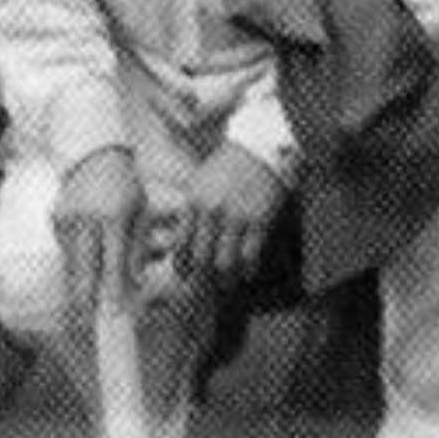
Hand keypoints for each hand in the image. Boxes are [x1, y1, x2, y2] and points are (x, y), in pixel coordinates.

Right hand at [51, 146, 147, 319]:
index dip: (113, 294)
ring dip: (82, 284)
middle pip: (84, 272)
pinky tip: (87, 262)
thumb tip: (131, 287)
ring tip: (90, 300)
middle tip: (92, 324)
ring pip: (73, 266)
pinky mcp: (56, 220)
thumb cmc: (125, 187)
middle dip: (87, 301)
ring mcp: (67, 219)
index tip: (115, 316)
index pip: (112, 265)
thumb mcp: (139, 214)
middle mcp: (86, 219)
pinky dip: (78, 264)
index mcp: (114, 216)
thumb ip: (135, 251)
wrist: (94, 156)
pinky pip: (68, 253)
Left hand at [173, 144, 285, 293]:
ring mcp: (237, 218)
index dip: (183, 267)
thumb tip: (179, 240)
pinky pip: (251, 257)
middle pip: (201, 260)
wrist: (256, 151)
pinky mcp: (259, 221)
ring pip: (226, 264)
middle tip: (208, 286)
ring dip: (226, 279)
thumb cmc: (224, 169)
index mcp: (194, 203)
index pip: (181, 246)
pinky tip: (248, 273)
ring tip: (228, 284)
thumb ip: (189, 211)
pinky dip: (248, 270)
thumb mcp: (198, 185)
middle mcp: (213, 212)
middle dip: (203, 278)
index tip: (187, 275)